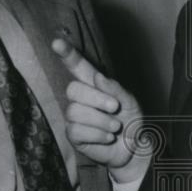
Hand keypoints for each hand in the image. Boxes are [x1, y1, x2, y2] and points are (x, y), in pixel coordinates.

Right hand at [52, 38, 149, 183]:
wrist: (134, 148)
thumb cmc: (131, 120)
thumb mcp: (129, 101)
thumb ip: (115, 88)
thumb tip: (98, 77)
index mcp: (94, 84)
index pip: (77, 66)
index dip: (67, 54)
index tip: (57, 43)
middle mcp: (81, 98)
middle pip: (73, 89)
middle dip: (96, 99)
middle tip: (114, 107)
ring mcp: (75, 117)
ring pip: (75, 112)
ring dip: (101, 120)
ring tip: (115, 127)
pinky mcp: (74, 135)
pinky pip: (77, 130)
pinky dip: (97, 134)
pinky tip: (107, 137)